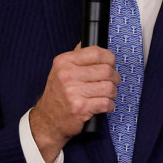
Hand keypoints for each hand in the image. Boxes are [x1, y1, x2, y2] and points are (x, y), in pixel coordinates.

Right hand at [29, 44, 119, 162]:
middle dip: (114, 77)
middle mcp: (67, 75)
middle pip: (106, 70)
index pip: (96, 52)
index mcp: (64, 62)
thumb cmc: (58, 94)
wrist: (47, 120)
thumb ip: (75, 56)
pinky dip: (110, 105)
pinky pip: (106, 103)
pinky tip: (104, 105)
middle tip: (111, 82)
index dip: (109, 58)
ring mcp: (73, 92)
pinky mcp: (80, 108)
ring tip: (106, 95)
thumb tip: (86, 42)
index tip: (111, 64)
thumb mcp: (60, 70)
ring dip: (112, 93)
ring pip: (109, 87)